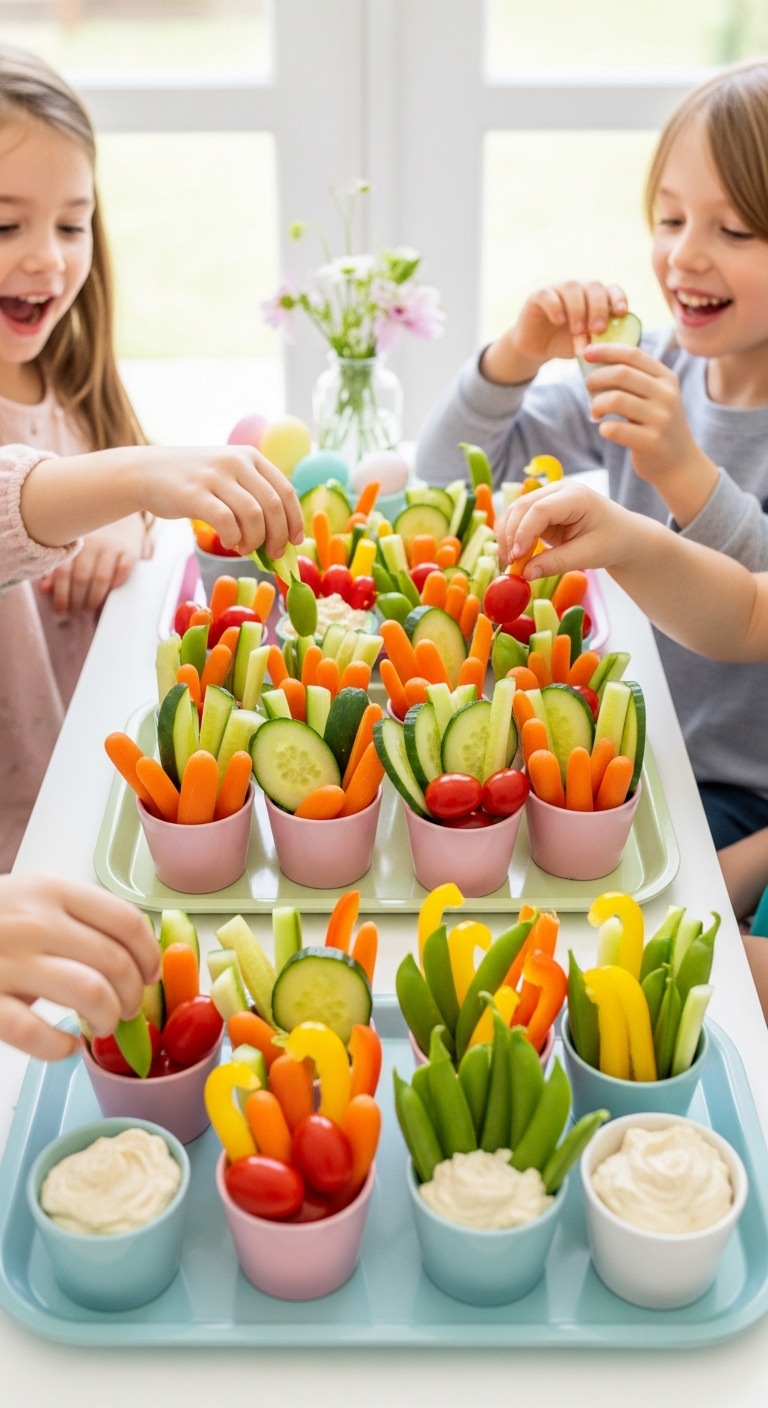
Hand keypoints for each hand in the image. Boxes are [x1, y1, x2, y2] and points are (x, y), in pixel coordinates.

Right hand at [0, 874, 159, 1060]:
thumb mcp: (33, 896)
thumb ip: (77, 916)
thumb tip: (137, 956)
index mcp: (51, 890)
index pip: (125, 921)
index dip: (149, 954)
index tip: (151, 973)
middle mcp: (33, 921)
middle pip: (114, 961)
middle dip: (134, 994)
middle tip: (130, 1008)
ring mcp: (7, 961)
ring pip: (89, 992)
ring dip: (109, 1017)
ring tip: (105, 1025)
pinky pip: (35, 1033)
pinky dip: (60, 1048)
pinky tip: (66, 1048)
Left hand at [38, 513, 145, 613]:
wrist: (120, 503)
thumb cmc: (92, 532)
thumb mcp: (72, 545)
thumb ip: (57, 567)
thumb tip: (45, 589)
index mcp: (73, 539)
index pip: (63, 572)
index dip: (61, 595)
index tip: (61, 609)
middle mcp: (92, 541)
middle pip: (81, 579)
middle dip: (78, 601)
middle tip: (76, 611)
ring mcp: (112, 545)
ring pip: (101, 579)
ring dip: (94, 599)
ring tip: (90, 607)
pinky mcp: (130, 549)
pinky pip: (122, 572)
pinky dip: (114, 586)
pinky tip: (108, 593)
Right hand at [135, 446, 304, 558]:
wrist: (147, 472)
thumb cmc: (193, 481)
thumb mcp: (228, 475)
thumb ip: (253, 495)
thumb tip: (281, 535)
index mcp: (250, 457)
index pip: (285, 491)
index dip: (294, 520)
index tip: (295, 542)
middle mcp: (235, 462)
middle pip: (273, 505)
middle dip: (278, 536)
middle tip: (272, 553)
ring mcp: (214, 476)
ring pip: (253, 515)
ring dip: (255, 540)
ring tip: (245, 548)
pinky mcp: (194, 493)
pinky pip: (226, 522)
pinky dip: (233, 538)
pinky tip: (230, 542)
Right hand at [481, 281, 627, 385]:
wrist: (539, 349)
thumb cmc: (568, 344)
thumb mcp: (589, 345)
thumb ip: (603, 341)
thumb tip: (622, 347)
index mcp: (596, 297)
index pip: (612, 289)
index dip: (618, 298)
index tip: (621, 313)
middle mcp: (580, 288)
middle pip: (594, 286)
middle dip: (598, 308)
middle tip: (598, 330)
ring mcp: (559, 289)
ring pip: (572, 287)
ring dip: (578, 309)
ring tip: (578, 331)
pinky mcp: (539, 296)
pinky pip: (548, 294)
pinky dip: (555, 307)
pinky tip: (559, 321)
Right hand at [496, 480, 634, 578]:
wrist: (621, 535)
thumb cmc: (612, 541)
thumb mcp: (589, 555)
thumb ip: (556, 563)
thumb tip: (525, 573)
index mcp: (575, 496)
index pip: (541, 510)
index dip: (524, 532)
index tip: (516, 558)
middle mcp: (558, 490)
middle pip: (522, 507)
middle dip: (510, 536)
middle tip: (508, 566)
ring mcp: (547, 497)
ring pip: (515, 512)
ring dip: (506, 537)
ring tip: (508, 565)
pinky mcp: (540, 509)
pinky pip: (517, 520)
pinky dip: (510, 537)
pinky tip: (512, 557)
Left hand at [583, 343, 718, 524]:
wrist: (679, 464)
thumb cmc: (656, 426)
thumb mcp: (655, 397)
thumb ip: (634, 380)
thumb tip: (595, 361)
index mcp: (666, 378)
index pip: (633, 355)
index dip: (607, 350)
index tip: (586, 353)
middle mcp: (667, 395)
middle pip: (621, 374)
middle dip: (596, 378)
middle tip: (587, 387)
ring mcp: (661, 419)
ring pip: (615, 399)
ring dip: (596, 404)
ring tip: (594, 413)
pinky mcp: (651, 442)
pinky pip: (616, 429)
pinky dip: (604, 428)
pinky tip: (605, 430)